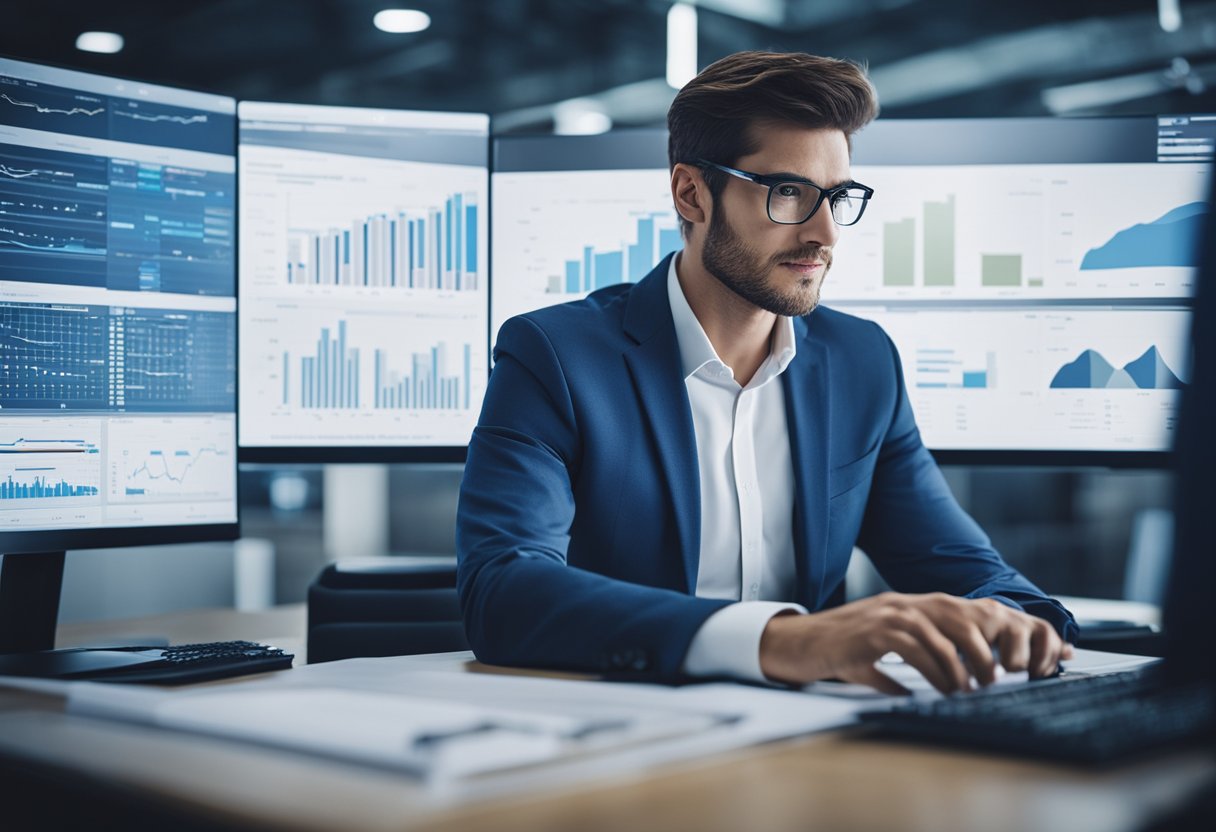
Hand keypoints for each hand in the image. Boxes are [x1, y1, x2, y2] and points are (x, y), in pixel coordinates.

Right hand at [758, 592, 1073, 694]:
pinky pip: (911, 653)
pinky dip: (930, 675)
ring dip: (958, 668)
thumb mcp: (880, 645)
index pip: (958, 610)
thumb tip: (938, 683)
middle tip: (993, 679)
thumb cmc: (839, 647)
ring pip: (937, 639)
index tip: (1004, 657)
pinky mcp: (870, 635)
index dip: (986, 630)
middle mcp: (900, 605)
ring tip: (967, 691)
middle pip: (956, 618)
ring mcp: (885, 617)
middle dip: (981, 650)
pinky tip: (937, 691)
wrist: (796, 643)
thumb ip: (911, 655)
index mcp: (907, 604)